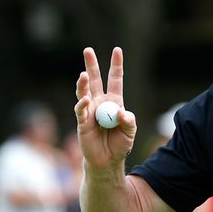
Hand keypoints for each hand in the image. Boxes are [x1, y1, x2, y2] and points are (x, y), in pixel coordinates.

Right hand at [74, 47, 136, 169]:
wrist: (108, 161)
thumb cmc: (120, 145)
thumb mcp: (130, 132)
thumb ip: (129, 121)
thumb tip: (120, 113)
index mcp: (114, 101)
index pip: (115, 79)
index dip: (116, 65)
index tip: (117, 50)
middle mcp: (100, 103)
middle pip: (95, 80)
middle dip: (91, 65)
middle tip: (87, 50)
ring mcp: (90, 111)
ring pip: (84, 92)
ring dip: (84, 83)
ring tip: (83, 75)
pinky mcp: (83, 122)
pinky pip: (81, 110)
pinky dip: (83, 105)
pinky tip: (85, 100)